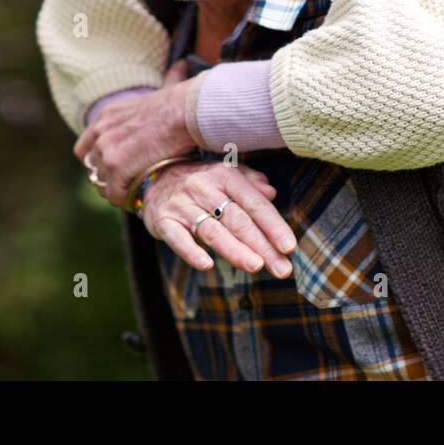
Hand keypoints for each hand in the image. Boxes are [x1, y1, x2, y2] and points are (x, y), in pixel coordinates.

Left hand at [74, 61, 200, 207]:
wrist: (185, 112)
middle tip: (124, 187)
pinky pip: (115, 192)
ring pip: (102, 182)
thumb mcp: (161, 89)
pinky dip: (125, 199)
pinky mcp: (117, 165)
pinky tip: (138, 199)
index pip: (84, 148)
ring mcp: (106, 149)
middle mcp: (101, 132)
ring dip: (116, 190)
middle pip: (91, 167)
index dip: (97, 161)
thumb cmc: (181, 101)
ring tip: (132, 195)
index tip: (112, 170)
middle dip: (106, 179)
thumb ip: (165, 82)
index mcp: (106, 116)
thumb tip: (181, 64)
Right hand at [141, 159, 296, 276]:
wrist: (154, 176)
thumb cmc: (201, 181)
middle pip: (237, 220)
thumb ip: (250, 183)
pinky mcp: (163, 221)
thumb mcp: (225, 175)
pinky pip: (178, 237)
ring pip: (212, 230)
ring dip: (235, 250)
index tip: (289, 247)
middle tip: (281, 269)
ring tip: (256, 267)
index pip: (253, 202)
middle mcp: (204, 188)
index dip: (273, 224)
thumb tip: (272, 192)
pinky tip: (207, 266)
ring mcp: (183, 205)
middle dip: (261, 245)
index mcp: (225, 176)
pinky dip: (191, 252)